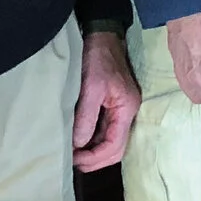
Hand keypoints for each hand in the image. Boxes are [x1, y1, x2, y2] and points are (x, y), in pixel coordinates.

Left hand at [74, 30, 140, 173]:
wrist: (102, 37)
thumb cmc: (98, 59)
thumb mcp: (90, 88)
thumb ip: (86, 118)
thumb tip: (78, 145)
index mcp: (127, 109)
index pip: (114, 146)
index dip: (94, 157)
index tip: (73, 159)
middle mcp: (128, 113)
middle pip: (116, 149)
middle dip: (95, 160)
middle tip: (72, 162)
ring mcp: (121, 111)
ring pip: (111, 143)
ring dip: (93, 152)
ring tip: (72, 154)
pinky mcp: (113, 107)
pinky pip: (105, 132)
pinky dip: (92, 141)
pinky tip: (78, 141)